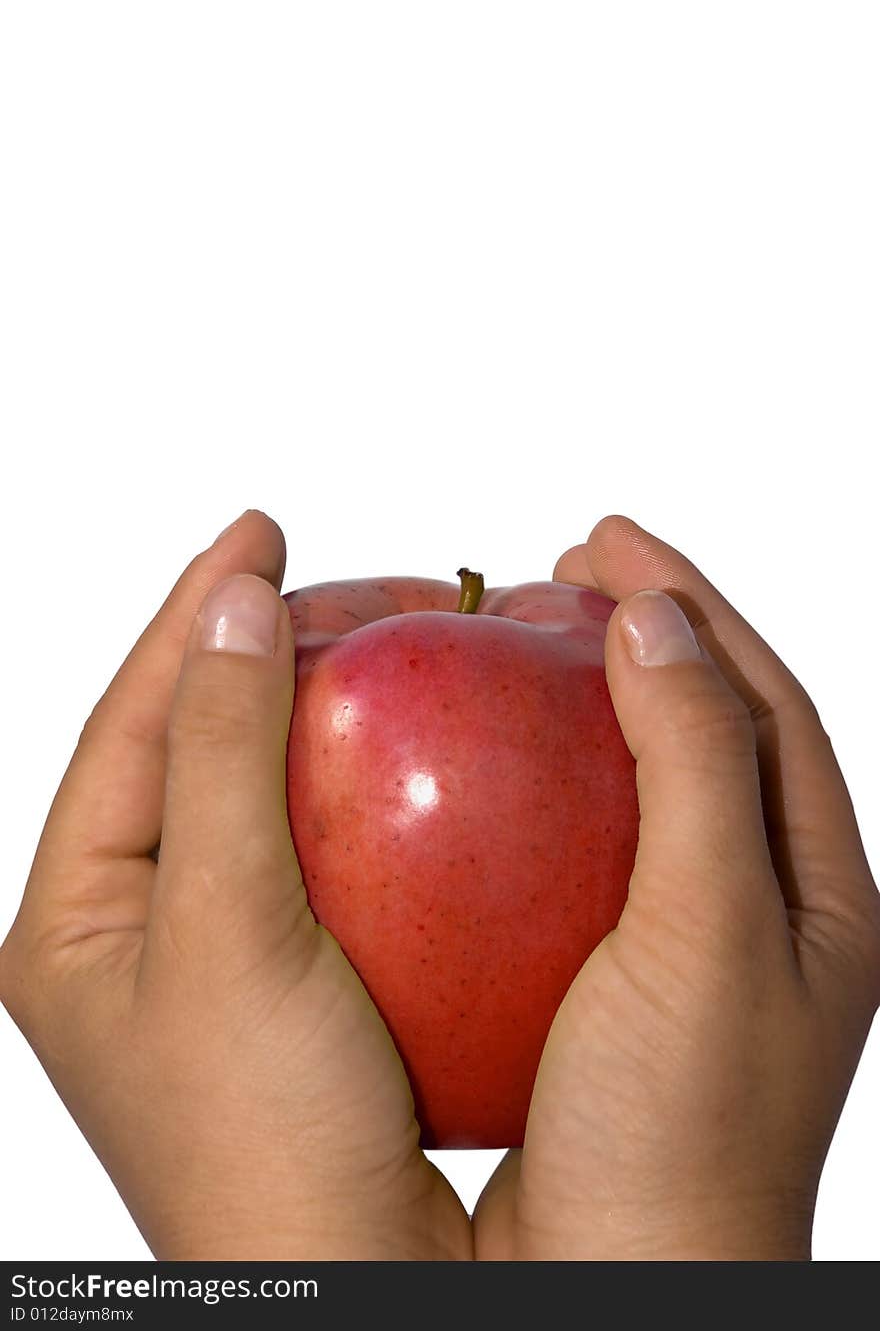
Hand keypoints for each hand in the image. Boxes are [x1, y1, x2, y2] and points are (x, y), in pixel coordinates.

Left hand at [0, 511, 470, 1260]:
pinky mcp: (299, 971)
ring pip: (265, 789)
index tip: (260, 525)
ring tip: (379, 638)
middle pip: (192, 744)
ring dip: (320, 712)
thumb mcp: (225, 928)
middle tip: (349, 584)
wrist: (357, 1284)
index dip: (192, 614)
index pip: (128, 724)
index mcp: (74, 917)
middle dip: (262, 653)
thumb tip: (232, 600)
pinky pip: (327, 845)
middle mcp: (137, 926)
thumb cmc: (260, 1134)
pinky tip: (419, 750)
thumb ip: (221, 756)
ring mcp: (220, 948)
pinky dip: (372, 787)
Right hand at [474, 515, 879, 1260]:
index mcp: (821, 891)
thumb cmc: (685, 1130)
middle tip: (568, 564)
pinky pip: (574, 856)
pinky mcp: (606, 982)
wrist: (619, 1291)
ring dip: (587, 709)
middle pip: (708, 731)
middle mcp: (764, 909)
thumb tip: (653, 619)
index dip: (692, 605)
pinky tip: (479, 776)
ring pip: (638, 789)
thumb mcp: (714, 931)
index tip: (609, 535)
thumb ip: (694, 767)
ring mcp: (684, 946)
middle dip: (646, 636)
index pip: (763, 703)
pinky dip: (532, 797)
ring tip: (527, 643)